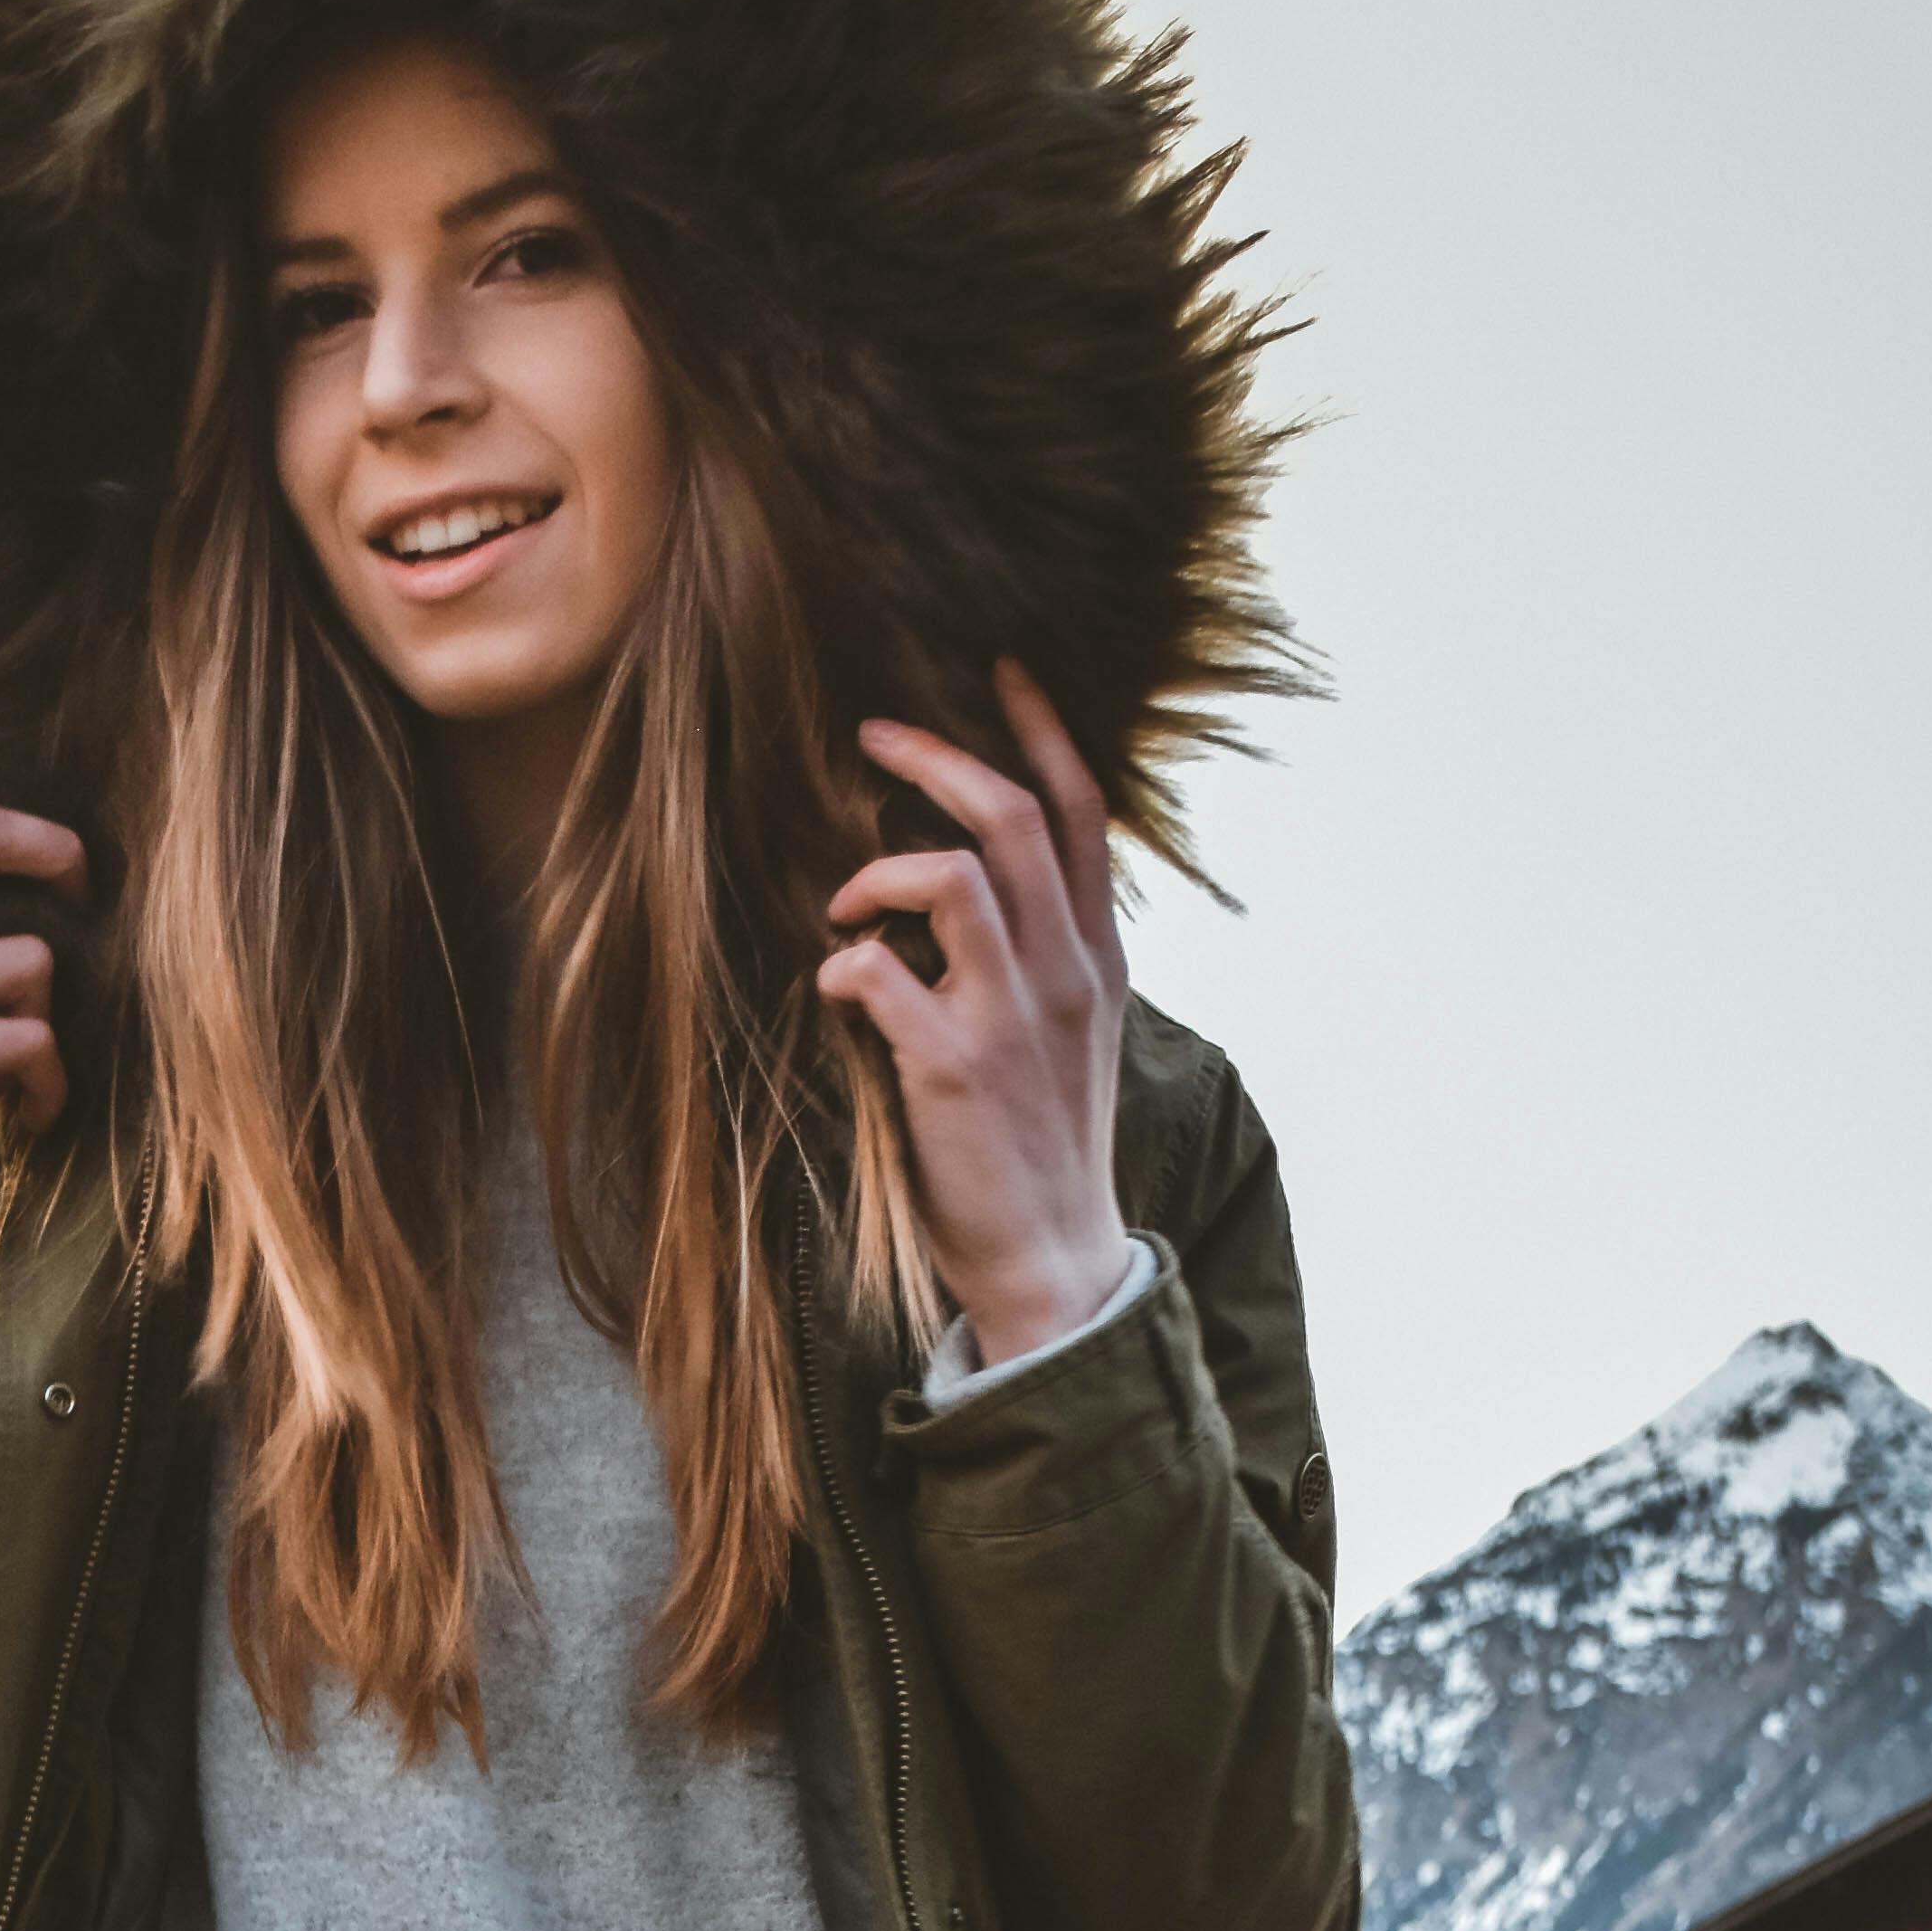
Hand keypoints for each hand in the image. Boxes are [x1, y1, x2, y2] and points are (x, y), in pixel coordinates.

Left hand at [815, 658, 1130, 1360]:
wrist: (1053, 1260)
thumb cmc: (1045, 1146)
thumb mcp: (1073, 1036)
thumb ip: (1046, 957)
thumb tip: (981, 890)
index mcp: (1097, 956)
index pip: (1083, 812)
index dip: (1040, 729)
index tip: (998, 670)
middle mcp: (1065, 971)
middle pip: (1012, 815)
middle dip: (936, 756)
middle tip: (873, 733)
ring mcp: (1010, 1017)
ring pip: (952, 875)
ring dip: (878, 870)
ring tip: (844, 901)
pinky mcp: (951, 1068)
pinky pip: (881, 972)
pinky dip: (843, 966)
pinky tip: (834, 992)